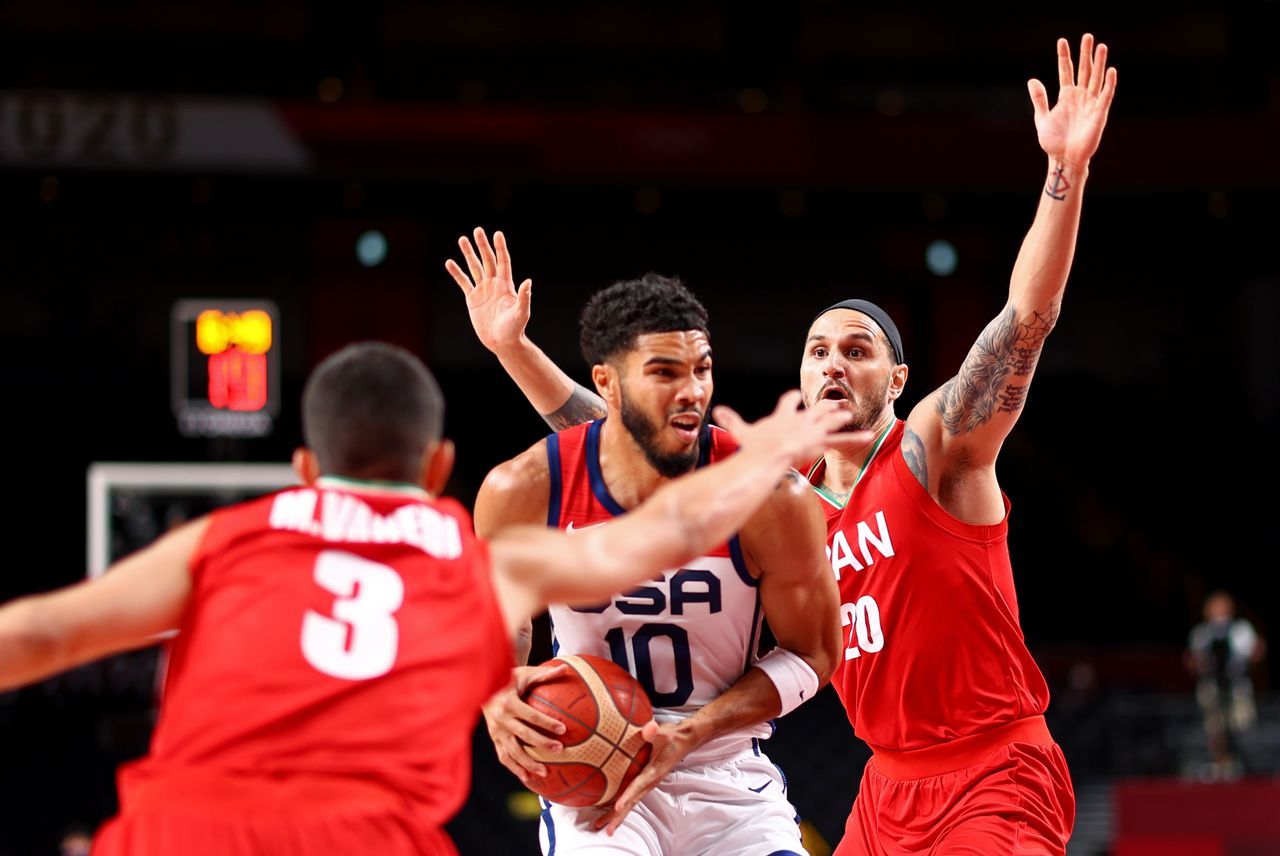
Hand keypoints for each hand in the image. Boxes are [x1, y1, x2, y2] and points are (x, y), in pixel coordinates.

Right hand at [445, 227, 531, 354]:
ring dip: (468, 254)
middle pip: (487, 260)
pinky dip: (457, 273)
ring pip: (474, 267)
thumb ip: (524, 298)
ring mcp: (483, 290)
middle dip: (482, 245)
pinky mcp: (472, 299)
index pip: (503, 261)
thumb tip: (529, 281)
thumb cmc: (515, 329)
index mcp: (506, 285)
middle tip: (477, 230)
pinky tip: (449, 263)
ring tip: (462, 239)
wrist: (502, 342)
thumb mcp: (521, 313)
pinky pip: (463, 282)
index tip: (497, 233)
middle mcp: (494, 284)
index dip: (500, 248)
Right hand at [481, 662, 569, 782]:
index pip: (531, 715)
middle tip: (560, 750)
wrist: (484, 686)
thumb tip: (566, 668)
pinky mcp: (495, 739)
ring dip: (528, 763)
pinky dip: (515, 768)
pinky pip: (504, 757)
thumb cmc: (509, 678)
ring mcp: (496, 731)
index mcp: (508, 702)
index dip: (546, 723)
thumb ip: (545, 674)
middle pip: (523, 735)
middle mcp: (500, 719)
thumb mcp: (525, 674)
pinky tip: (528, 778)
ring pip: (512, 751)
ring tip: (545, 772)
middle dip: (542, 744)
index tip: (563, 729)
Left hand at [591, 720, 680, 834]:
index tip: (617, 807)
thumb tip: (651, 727)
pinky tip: (612, 813)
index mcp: (654, 771)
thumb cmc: (672, 736)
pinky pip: (633, 797)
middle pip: (633, 802)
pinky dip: (622, 806)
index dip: (628, 796)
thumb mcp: (662, 732)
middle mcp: (651, 781)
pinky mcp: (646, 782)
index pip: (638, 785)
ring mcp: (648, 783)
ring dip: (618, 815)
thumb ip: (653, 732)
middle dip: (618, 816)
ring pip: (632, 802)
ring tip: (604, 827)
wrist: (684, 740)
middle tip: (606, 829)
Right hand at [713, 391, 869, 468]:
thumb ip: (731, 421)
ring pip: (830, 420)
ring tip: (847, 412)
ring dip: (838, 416)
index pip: (788, 403)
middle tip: (831, 401)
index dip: (790, 400)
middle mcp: (801, 419)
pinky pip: (842, 439)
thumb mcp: (741, 431)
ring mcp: (813, 429)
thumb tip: (716, 411)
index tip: (794, 396)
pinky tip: (869, 435)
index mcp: (783, 416)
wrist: (771, 452)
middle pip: (814, 408)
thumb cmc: (757, 444)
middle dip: (823, 405)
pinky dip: (856, 437)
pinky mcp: (822, 442)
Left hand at [1027, 34, 1116, 168]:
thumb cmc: (1053, 141)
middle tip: (1087, 36)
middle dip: (1085, 54)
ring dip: (1099, 63)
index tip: (1062, 41)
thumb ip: (1040, 99)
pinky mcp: (1099, 113)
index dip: (1064, 56)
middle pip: (1084, 70)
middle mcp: (1080, 96)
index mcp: (1066, 96)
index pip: (1066, 71)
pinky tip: (1110, 70)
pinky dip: (1108, 84)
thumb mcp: (1042, 118)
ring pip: (1096, 78)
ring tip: (1100, 46)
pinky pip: (1105, 96)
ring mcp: (1091, 103)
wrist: (1063, 159)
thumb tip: (1032, 80)